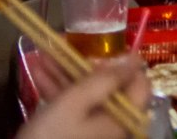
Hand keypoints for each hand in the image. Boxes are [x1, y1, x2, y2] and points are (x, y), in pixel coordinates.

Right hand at [20, 57, 150, 138]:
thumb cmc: (50, 136)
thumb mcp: (76, 102)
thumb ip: (107, 79)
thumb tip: (135, 60)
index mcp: (126, 118)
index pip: (139, 83)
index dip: (122, 64)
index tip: (101, 48)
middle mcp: (115, 125)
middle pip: (109, 87)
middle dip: (83, 65)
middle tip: (63, 46)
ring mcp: (94, 132)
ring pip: (85, 96)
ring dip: (64, 73)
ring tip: (43, 52)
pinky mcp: (74, 135)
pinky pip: (72, 109)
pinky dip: (56, 90)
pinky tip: (36, 71)